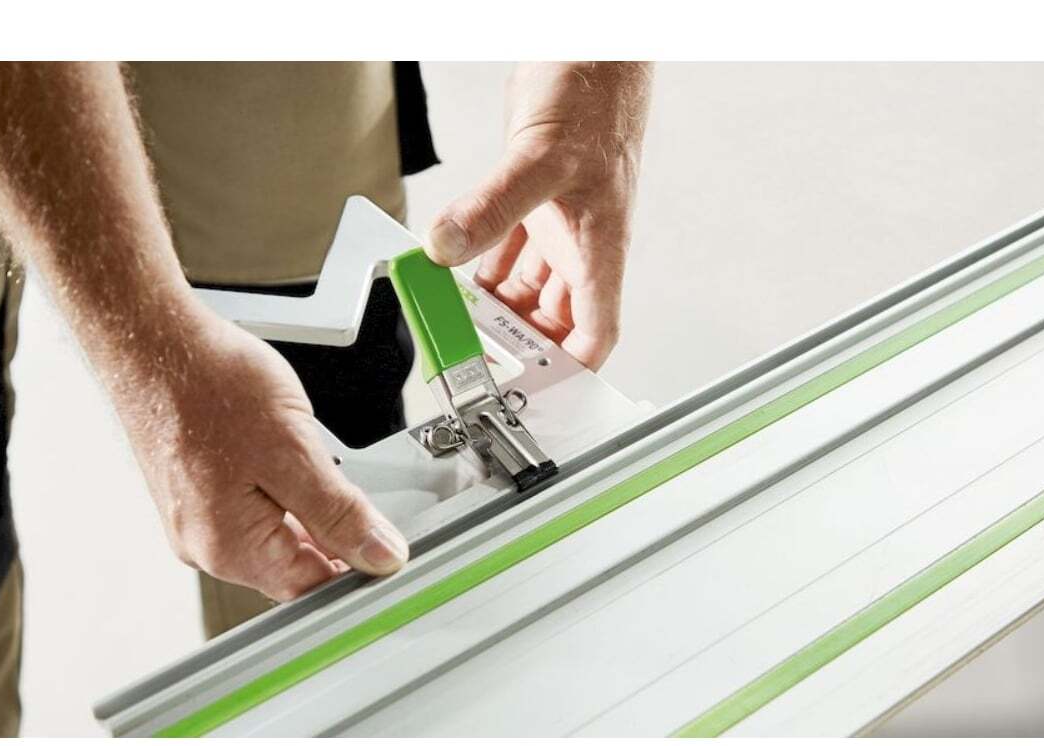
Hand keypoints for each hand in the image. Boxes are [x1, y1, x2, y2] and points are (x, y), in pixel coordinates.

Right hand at [122, 310, 408, 601]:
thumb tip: (380, 556)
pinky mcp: (194, 493)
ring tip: (308, 452)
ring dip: (306, 506)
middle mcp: (204, 544)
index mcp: (229, 546)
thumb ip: (340, 513)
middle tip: (355, 484)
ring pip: (275, 533)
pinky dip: (280, 489)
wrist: (153, 339)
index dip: (358, 569)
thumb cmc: (209, 384)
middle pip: (293, 564)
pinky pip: (252, 509)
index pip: (311, 588)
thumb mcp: (294, 451)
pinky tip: (284, 451)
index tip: (389, 548)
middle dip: (333, 532)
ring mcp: (195, 520)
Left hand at [426, 62, 652, 369]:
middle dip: (519, 343)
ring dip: (494, 306)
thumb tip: (445, 248)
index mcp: (599, 249)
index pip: (594, 331)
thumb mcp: (540, 159)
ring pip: (527, 286)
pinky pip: (508, 249)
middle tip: (476, 359)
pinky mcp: (535, 199)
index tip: (538, 393)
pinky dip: (483, 265)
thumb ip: (492, 209)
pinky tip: (458, 272)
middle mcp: (580, 243)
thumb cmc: (597, 97)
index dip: (571, 370)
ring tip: (456, 321)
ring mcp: (558, 223)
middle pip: (553, 319)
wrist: (593, 52)